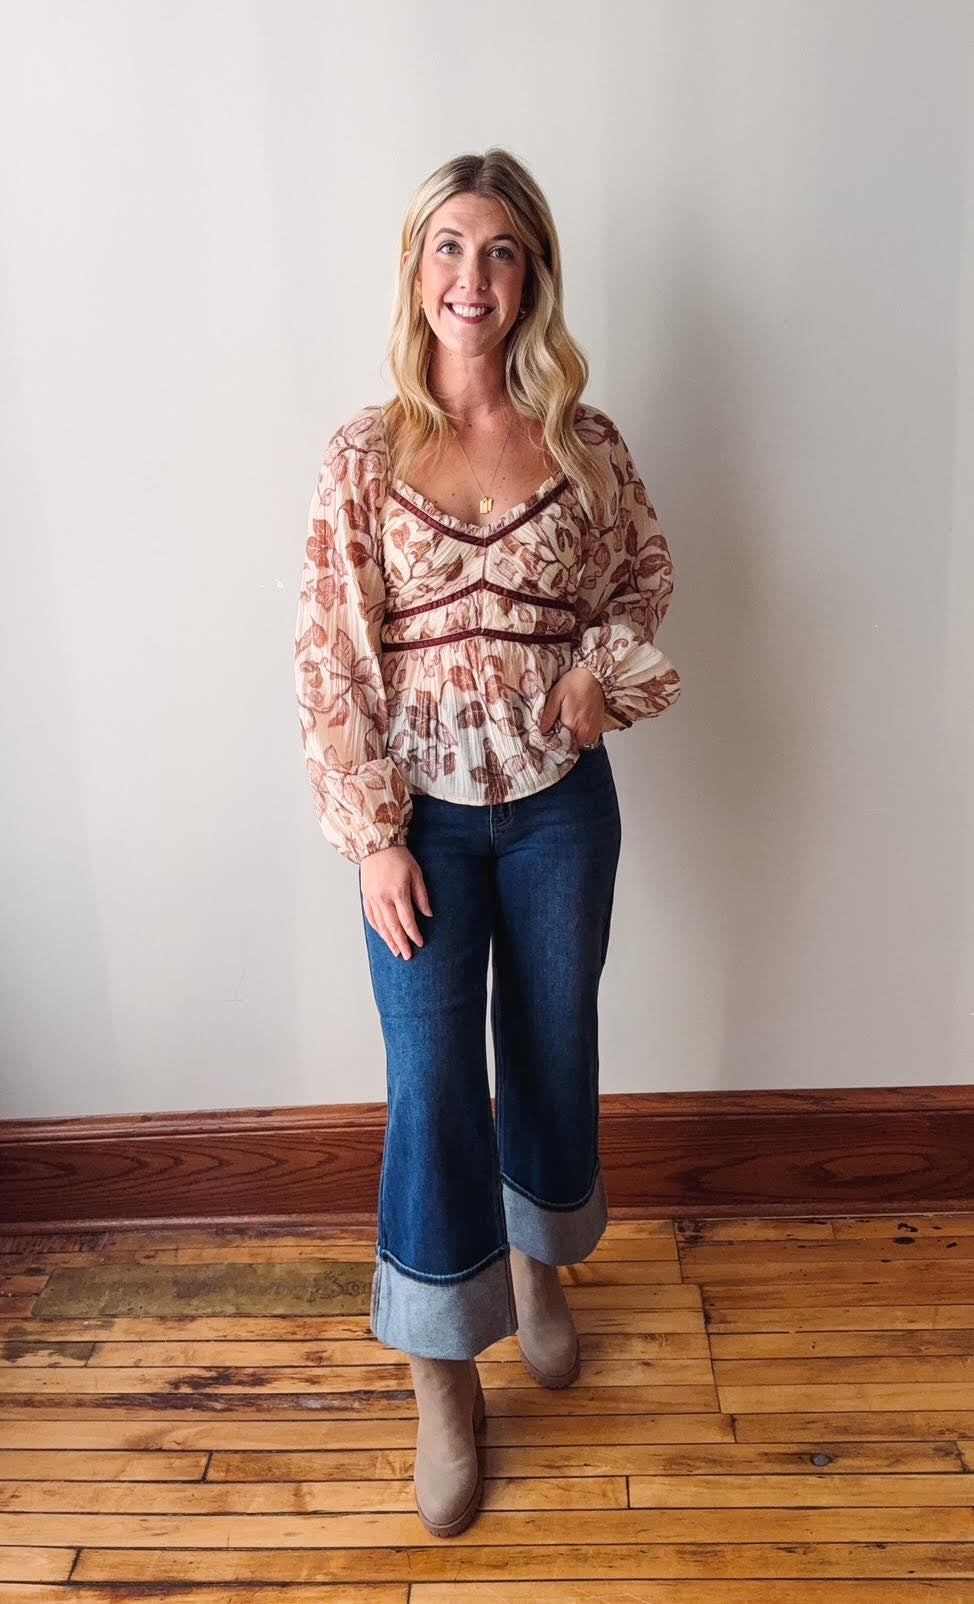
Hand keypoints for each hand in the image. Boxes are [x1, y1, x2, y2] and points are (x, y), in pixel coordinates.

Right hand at [360, 845, 431, 959]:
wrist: (376, 845)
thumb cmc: (399, 857)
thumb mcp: (416, 873)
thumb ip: (422, 895)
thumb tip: (428, 914)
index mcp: (398, 892)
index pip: (407, 920)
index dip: (414, 934)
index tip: (419, 943)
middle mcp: (383, 898)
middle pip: (393, 927)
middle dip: (401, 943)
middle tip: (407, 956)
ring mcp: (372, 899)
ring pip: (381, 925)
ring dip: (388, 940)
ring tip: (395, 951)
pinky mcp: (366, 897)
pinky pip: (371, 918)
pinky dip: (378, 929)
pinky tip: (383, 936)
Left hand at [539, 665, 605, 747]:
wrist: (596, 676)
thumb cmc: (576, 682)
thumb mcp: (556, 694)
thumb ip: (548, 714)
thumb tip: (541, 730)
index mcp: (570, 724)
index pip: (557, 743)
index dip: (550, 740)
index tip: (545, 735)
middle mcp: (583, 731)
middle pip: (568, 746)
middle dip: (560, 741)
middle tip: (554, 729)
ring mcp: (592, 732)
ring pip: (577, 744)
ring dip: (571, 739)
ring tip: (565, 726)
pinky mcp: (598, 729)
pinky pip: (587, 741)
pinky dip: (580, 736)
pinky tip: (575, 725)